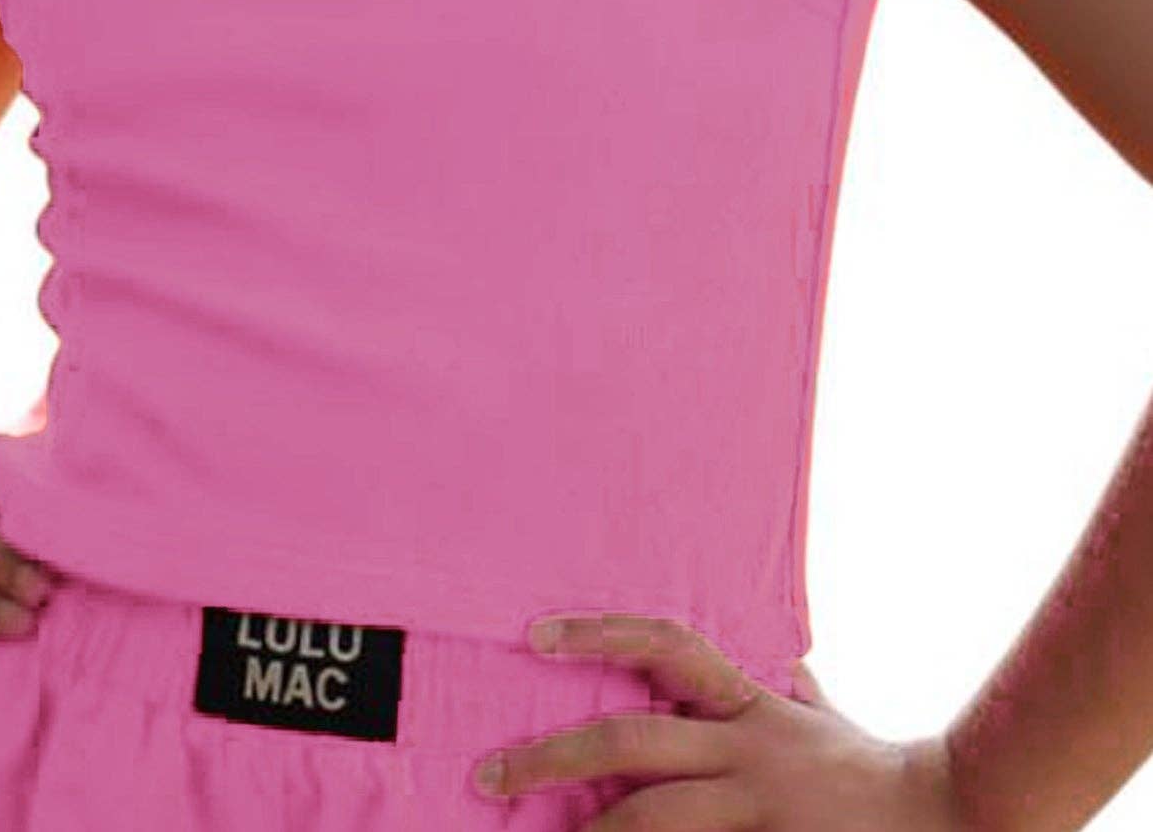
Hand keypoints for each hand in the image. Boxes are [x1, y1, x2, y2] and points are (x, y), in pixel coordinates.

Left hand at [470, 613, 967, 831]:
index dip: (599, 633)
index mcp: (751, 708)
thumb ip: (795, 693)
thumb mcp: (827, 722)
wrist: (957, 818)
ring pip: (651, 818)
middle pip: (630, 741)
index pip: (666, 646)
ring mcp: (756, 811)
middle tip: (488, 776)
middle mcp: (745, 752)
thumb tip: (788, 665)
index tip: (535, 635)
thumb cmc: (880, 774)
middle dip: (551, 757)